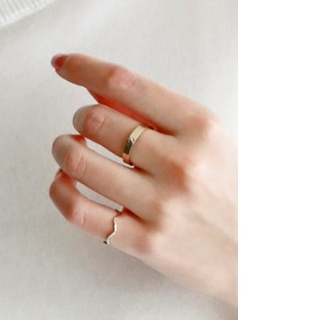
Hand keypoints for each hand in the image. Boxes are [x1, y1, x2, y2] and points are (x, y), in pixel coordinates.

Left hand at [48, 53, 237, 306]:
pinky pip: (77, 209)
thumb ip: (149, 109)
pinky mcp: (144, 242)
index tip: (61, 63)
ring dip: (63, 149)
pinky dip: (59, 188)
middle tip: (86, 126)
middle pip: (94, 119)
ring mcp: (161, 206)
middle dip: (79, 118)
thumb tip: (92, 84)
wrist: (260, 256)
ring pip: (76, 160)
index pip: (123, 82)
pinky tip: (66, 181)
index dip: (81, 67)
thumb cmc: (226, 187)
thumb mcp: (204, 136)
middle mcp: (181, 164)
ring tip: (72, 150)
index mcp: (199, 127)